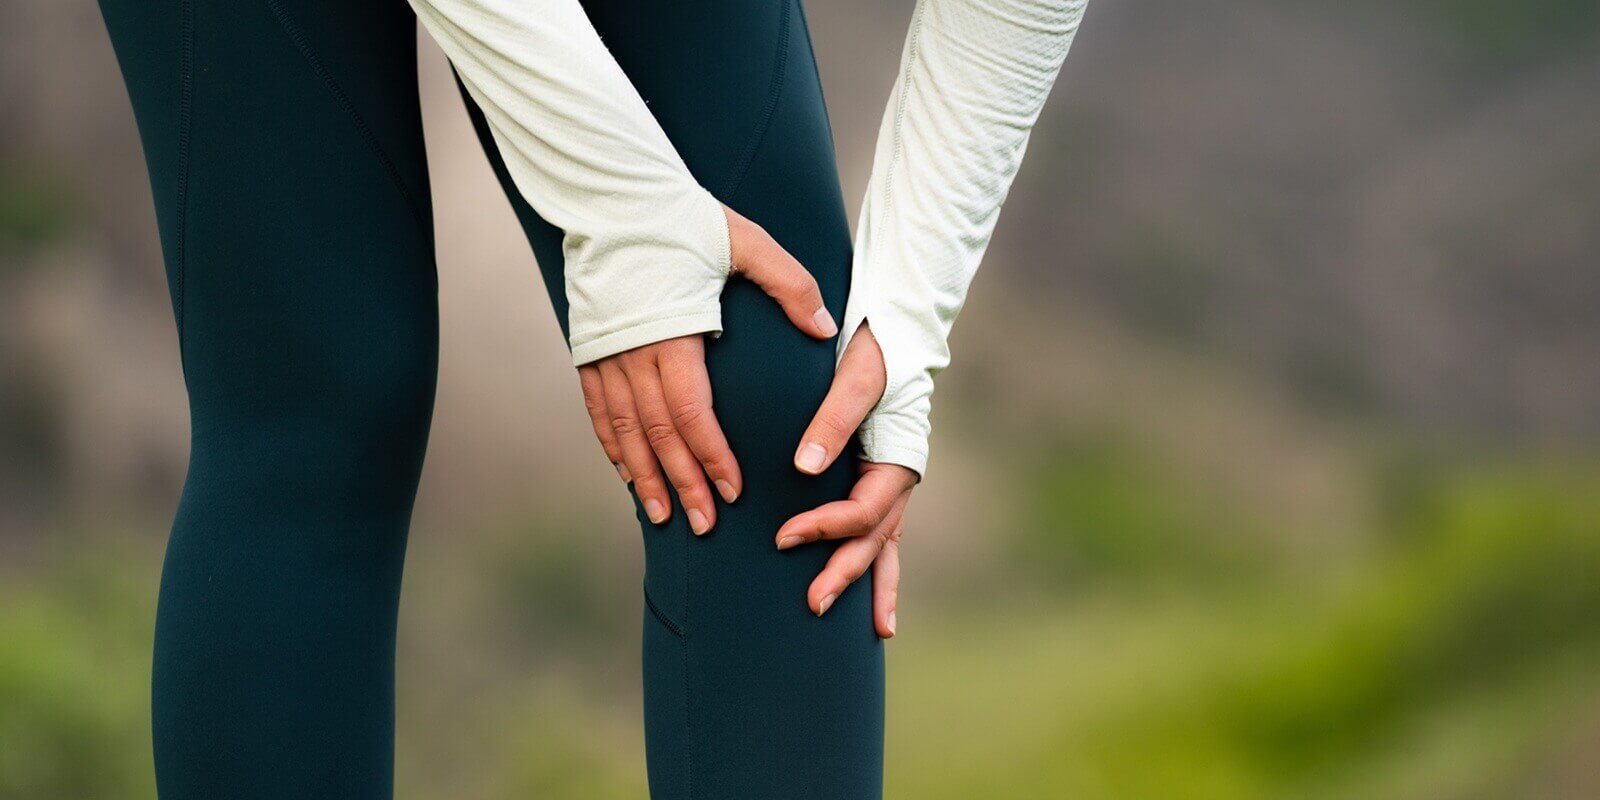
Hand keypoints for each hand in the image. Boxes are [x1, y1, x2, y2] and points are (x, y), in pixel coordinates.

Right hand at [578, 206, 837, 534]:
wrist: (610, 195)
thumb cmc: (682, 217)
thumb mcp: (745, 242)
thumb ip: (790, 286)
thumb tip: (826, 330)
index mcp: (672, 333)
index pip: (693, 413)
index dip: (712, 457)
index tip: (732, 491)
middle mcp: (632, 352)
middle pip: (658, 434)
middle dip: (682, 483)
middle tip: (703, 524)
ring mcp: (604, 354)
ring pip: (623, 431)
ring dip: (644, 477)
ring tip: (663, 516)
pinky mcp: (589, 350)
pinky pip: (598, 411)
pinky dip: (614, 447)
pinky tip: (628, 474)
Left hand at [775, 324, 916, 637]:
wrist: (893, 318)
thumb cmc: (873, 343)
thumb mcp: (855, 374)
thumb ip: (831, 418)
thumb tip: (804, 468)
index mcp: (896, 457)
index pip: (864, 511)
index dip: (826, 528)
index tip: (784, 535)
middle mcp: (897, 476)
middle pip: (876, 540)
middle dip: (846, 575)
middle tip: (812, 604)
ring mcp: (889, 481)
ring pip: (886, 543)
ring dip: (875, 583)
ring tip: (875, 631)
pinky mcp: (875, 476)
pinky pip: (879, 529)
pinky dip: (877, 562)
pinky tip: (874, 596)